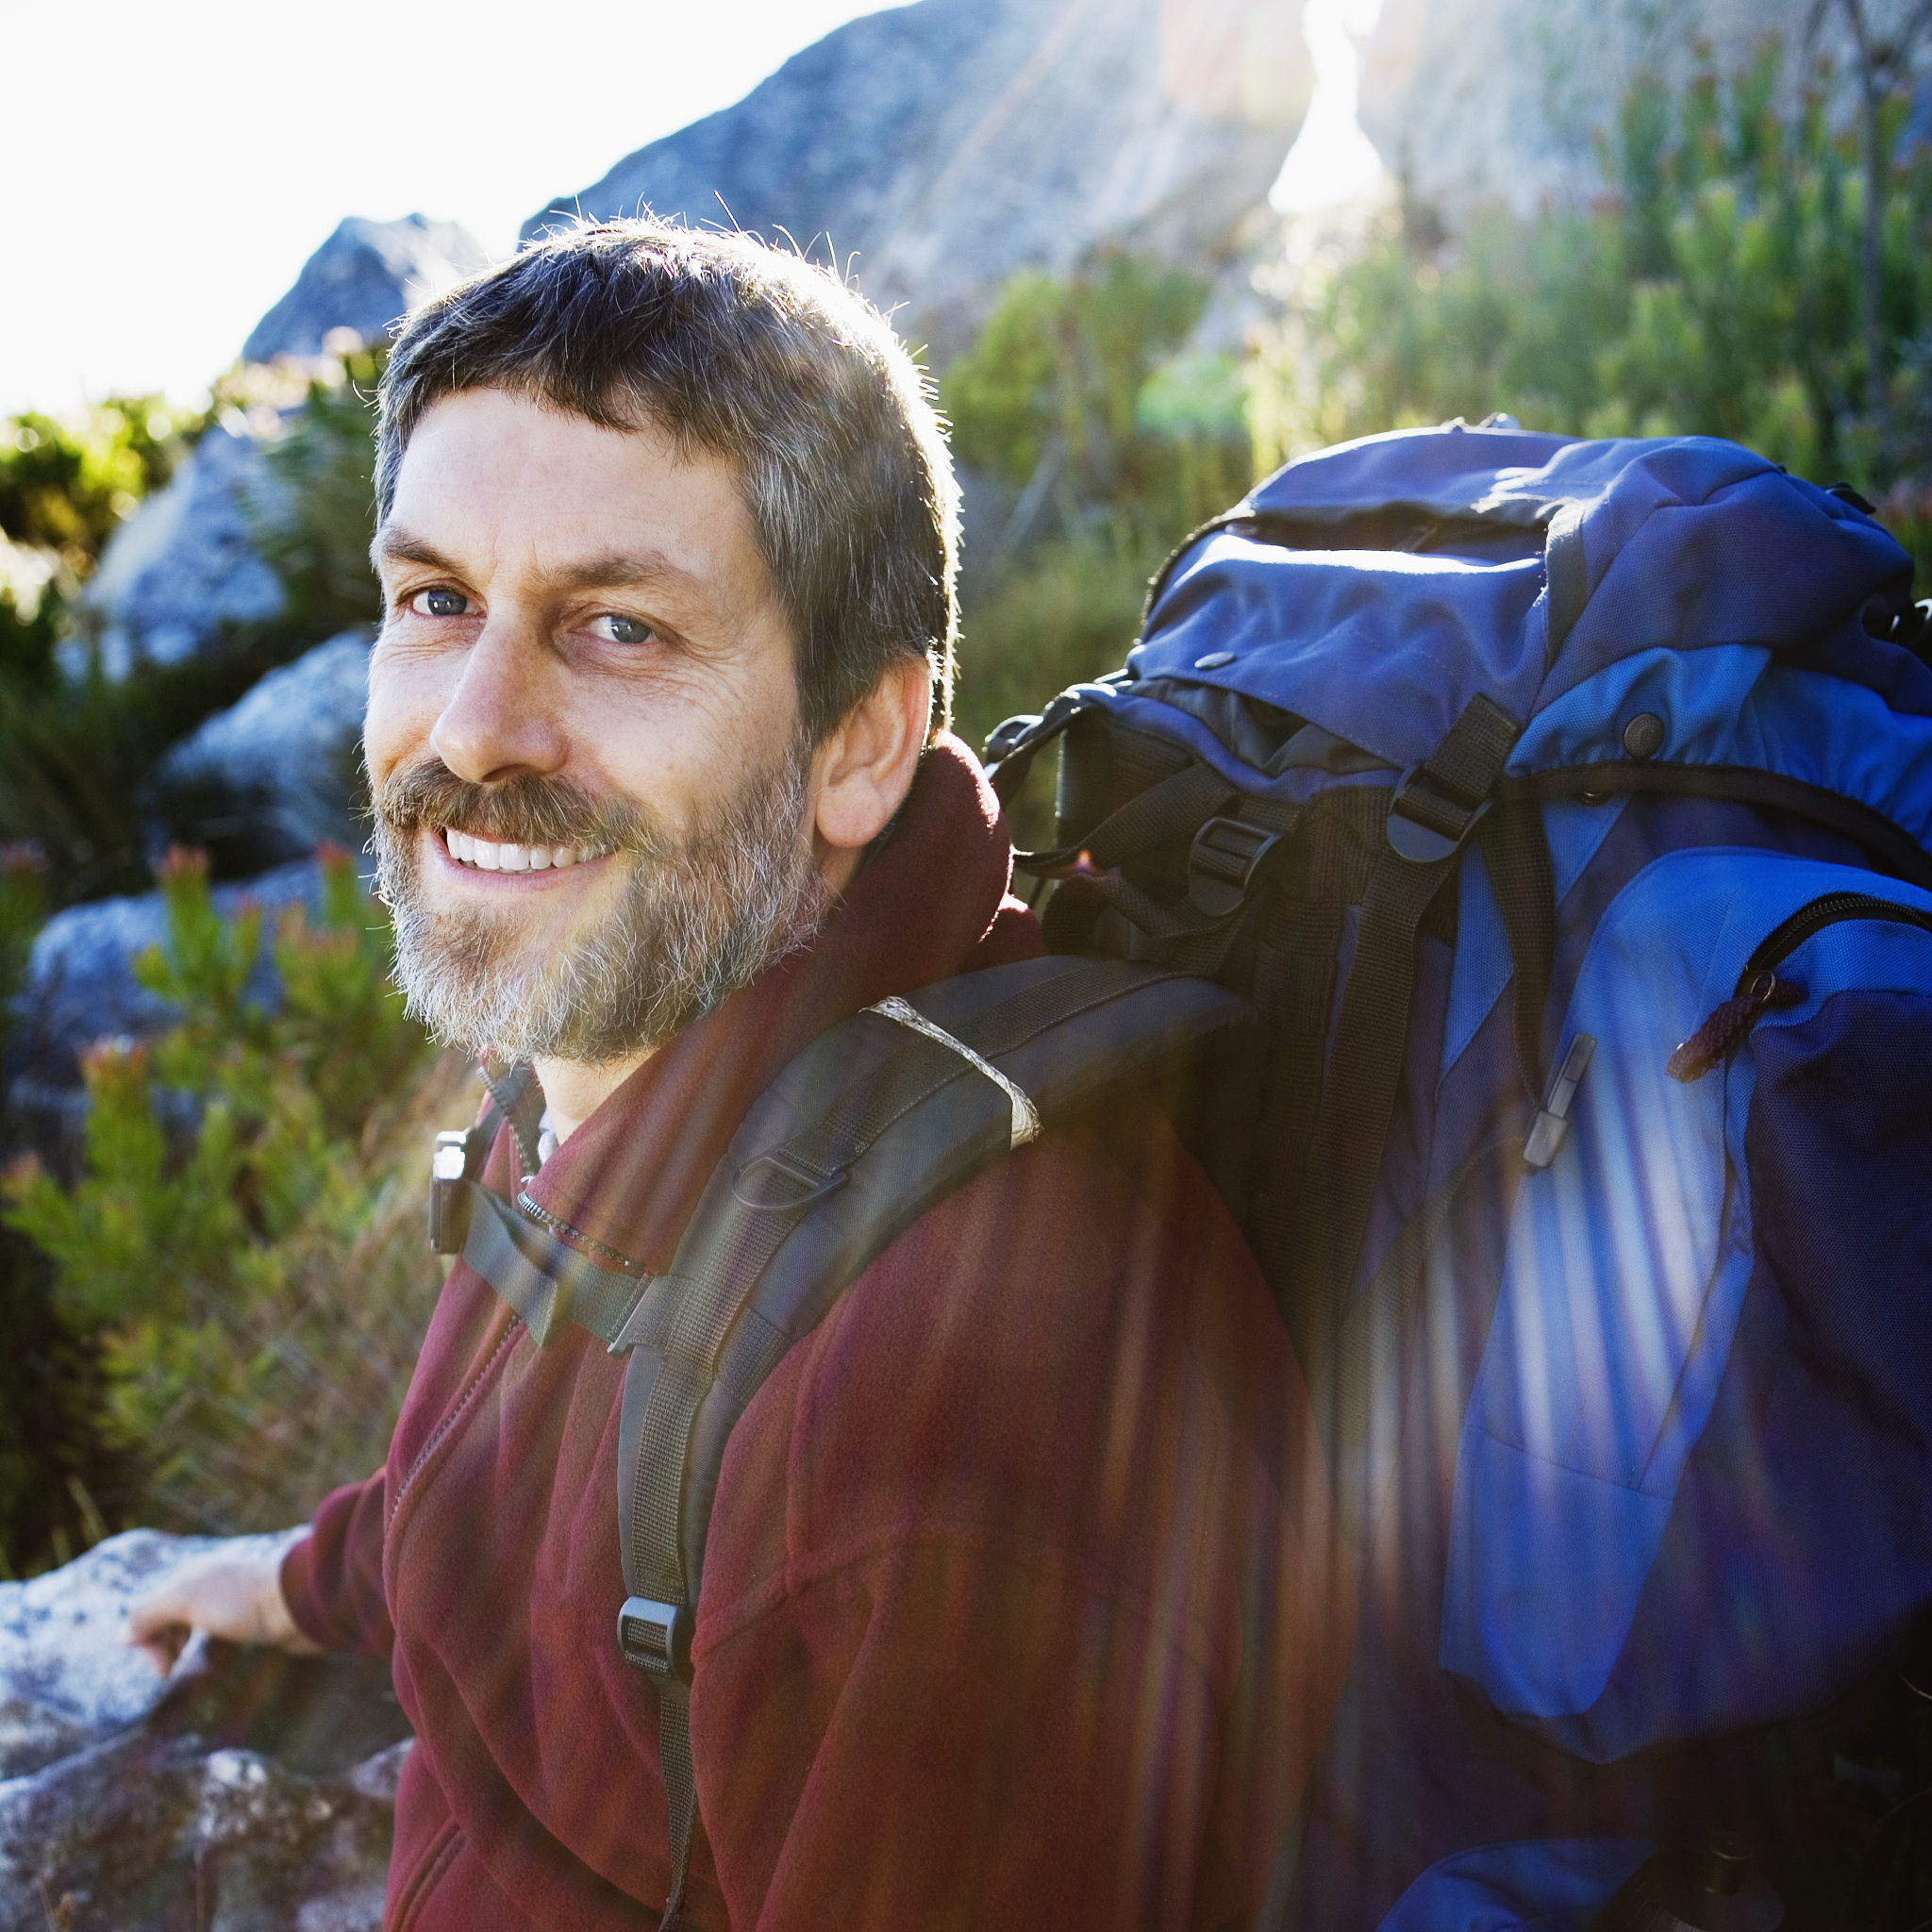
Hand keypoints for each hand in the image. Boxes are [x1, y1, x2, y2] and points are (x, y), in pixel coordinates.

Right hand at [126, 1540, 323, 1673]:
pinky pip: (221, 1634)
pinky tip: (218, 1661)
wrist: (302, 1604)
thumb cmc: (243, 1601)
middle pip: (171, 1617)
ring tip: (191, 1668)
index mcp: (192, 1575)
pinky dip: (212, 1649)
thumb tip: (121, 1635)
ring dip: (186, 1647)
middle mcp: (210, 1583)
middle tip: (172, 1671)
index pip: (151, 1609)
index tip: (165, 1670)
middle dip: (165, 1645)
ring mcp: (233, 1600)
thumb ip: (149, 1612)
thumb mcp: (186, 1601)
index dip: (148, 1641)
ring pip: (196, 1626)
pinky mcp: (255, 1618)